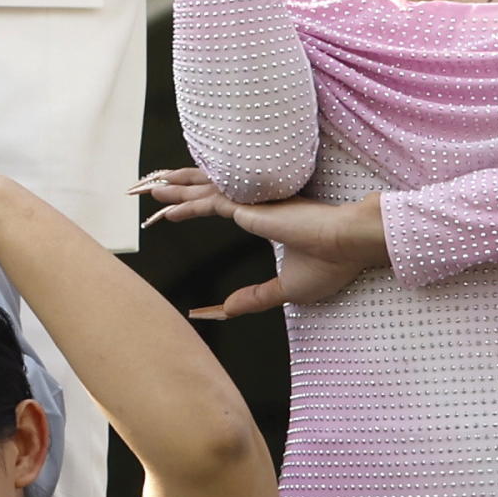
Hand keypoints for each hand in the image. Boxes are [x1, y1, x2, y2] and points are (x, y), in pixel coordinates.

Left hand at [137, 169, 384, 317]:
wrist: (351, 245)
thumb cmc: (331, 264)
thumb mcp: (288, 289)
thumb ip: (254, 298)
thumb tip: (224, 310)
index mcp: (263, 218)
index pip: (215, 206)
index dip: (190, 209)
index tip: (167, 218)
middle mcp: (252, 206)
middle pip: (202, 190)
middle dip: (173, 186)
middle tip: (146, 186)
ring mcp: (250, 205)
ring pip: (200, 191)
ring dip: (171, 189)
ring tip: (146, 188)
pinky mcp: (249, 209)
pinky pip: (207, 203)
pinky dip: (183, 204)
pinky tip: (163, 207)